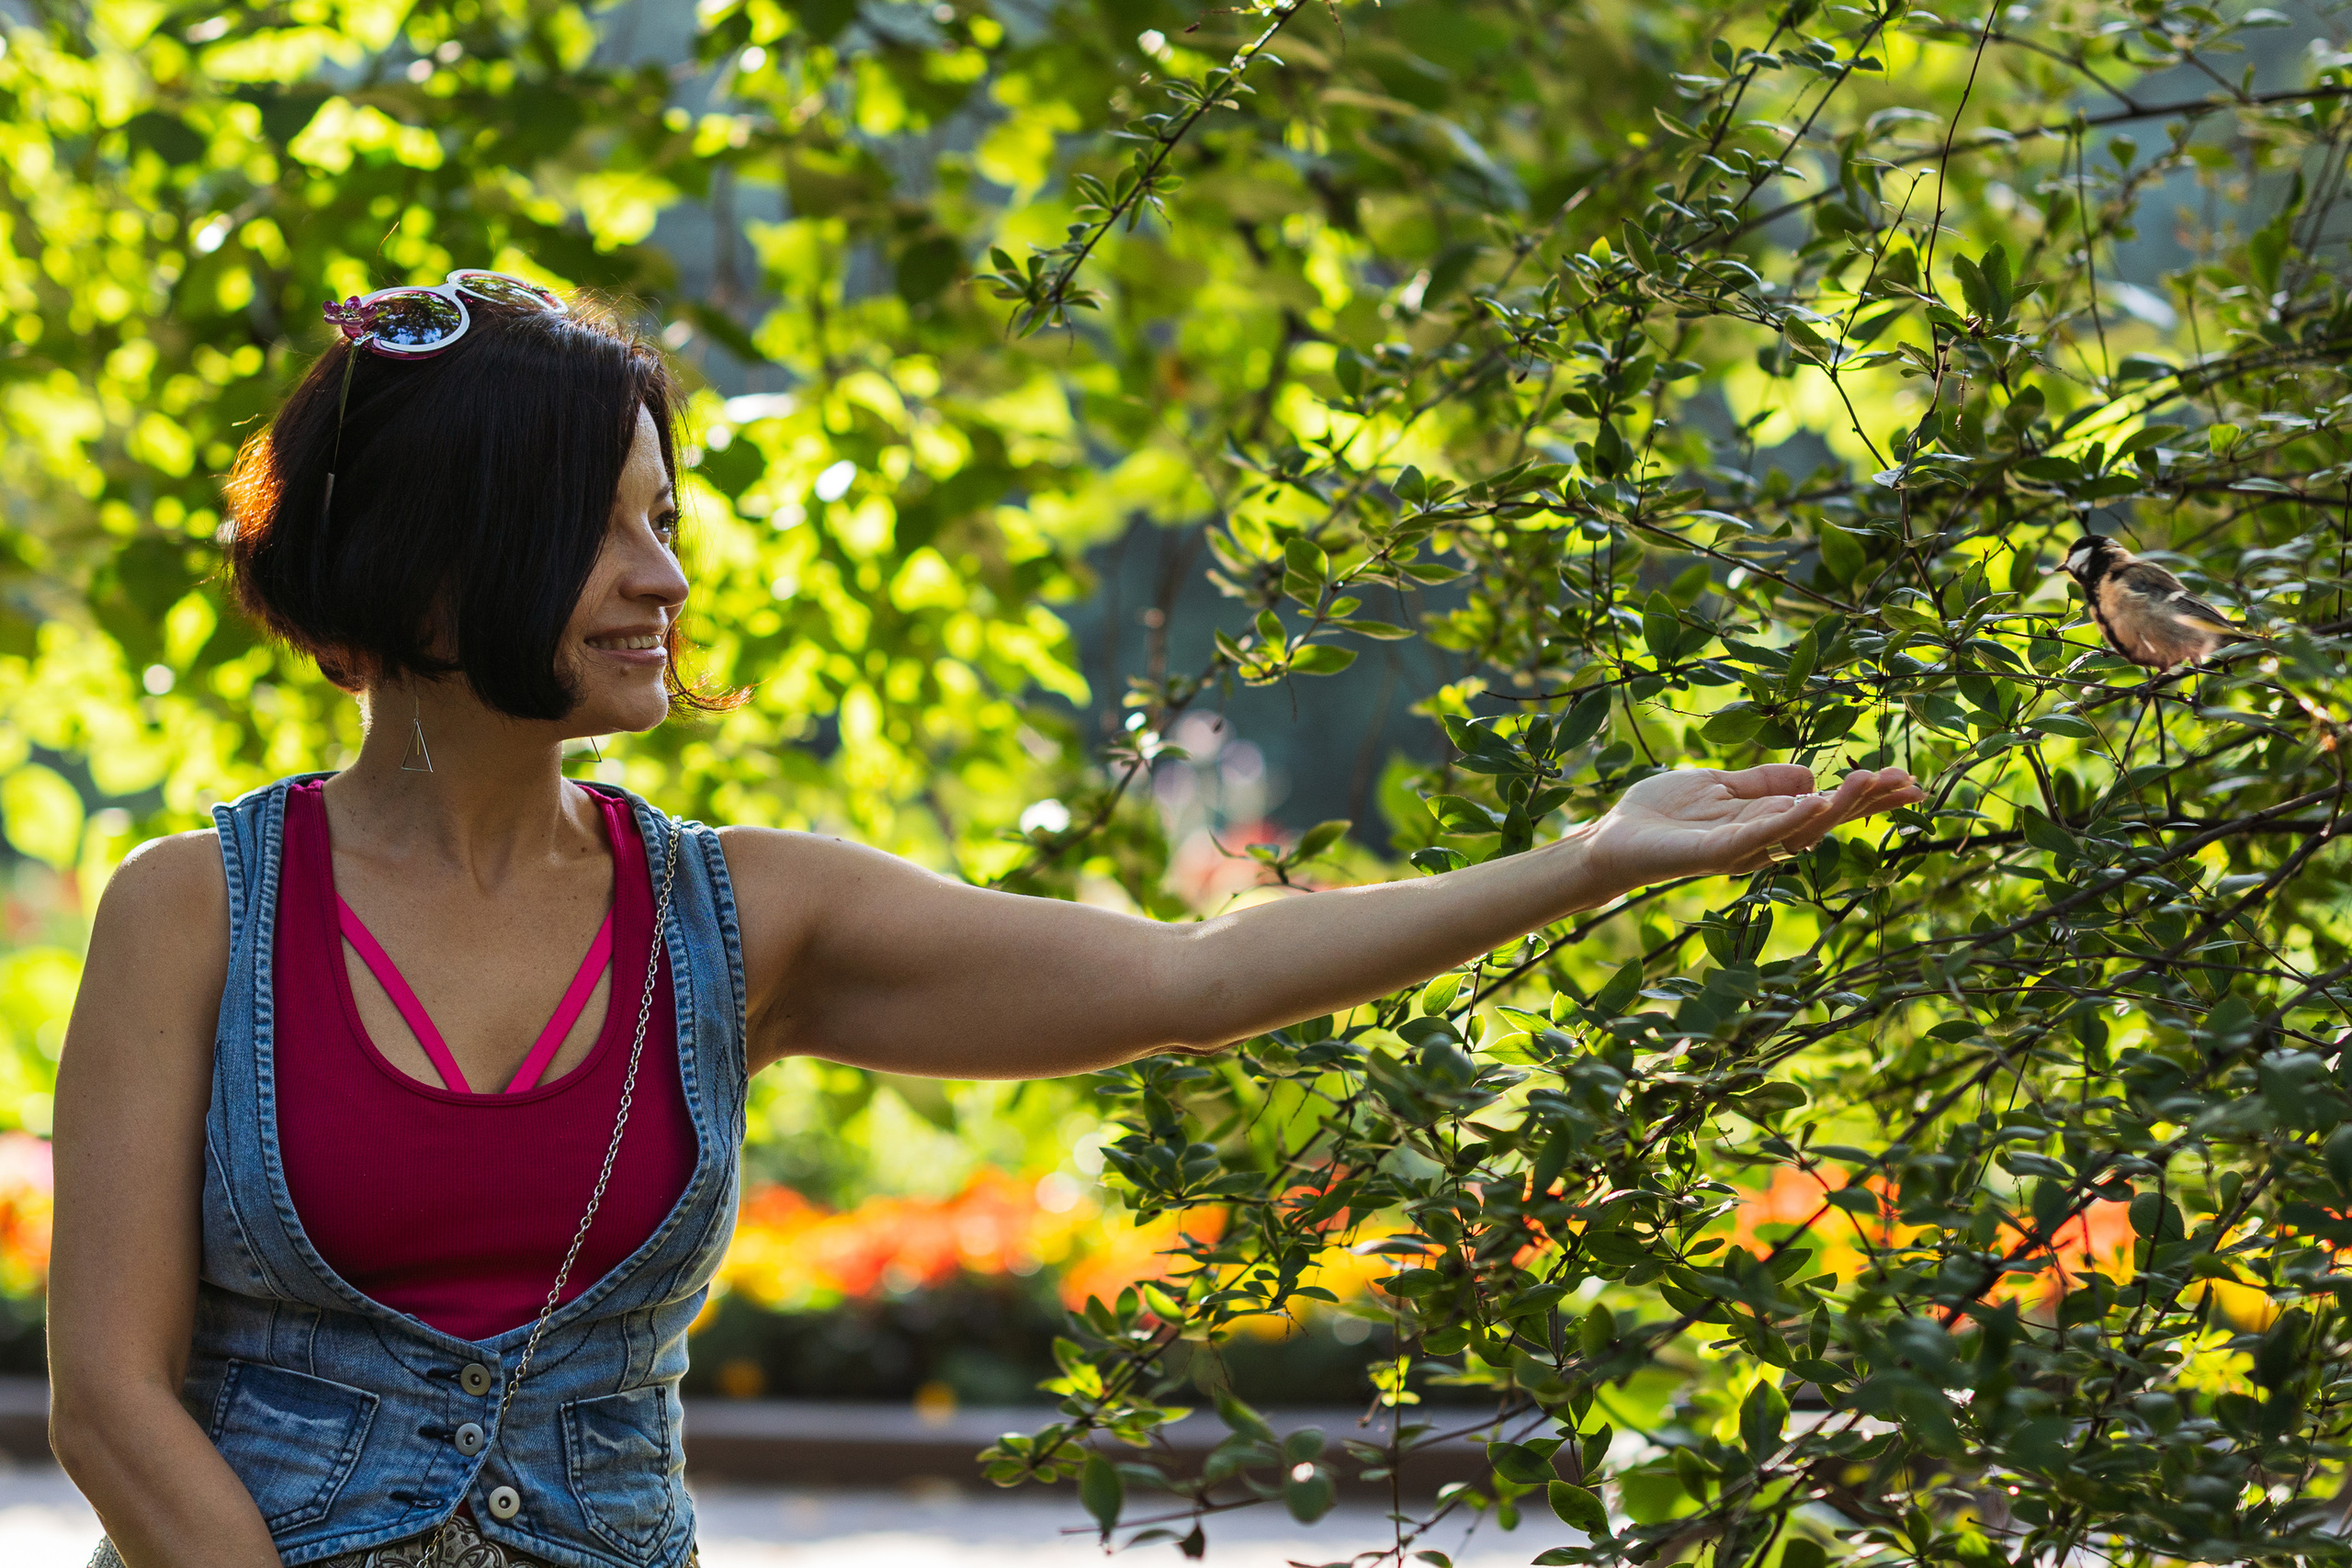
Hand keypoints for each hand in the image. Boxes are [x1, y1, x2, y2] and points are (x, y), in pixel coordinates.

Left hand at [1579, 765, 1924, 892]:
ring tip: (1868, 783)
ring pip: (1797, 831)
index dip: (1865, 798)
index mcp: (1766, 823)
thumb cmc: (1662, 813)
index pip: (1826, 808)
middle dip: (1865, 803)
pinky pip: (1756, 839)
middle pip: (1824, 823)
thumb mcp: (1719, 785)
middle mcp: (1761, 841)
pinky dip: (1786, 822)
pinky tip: (1815, 804)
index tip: (1907, 782)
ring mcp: (1739, 849)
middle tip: (1905, 782)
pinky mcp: (1711, 853)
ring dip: (1835, 807)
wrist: (1613, 835)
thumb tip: (1811, 775)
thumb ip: (1762, 783)